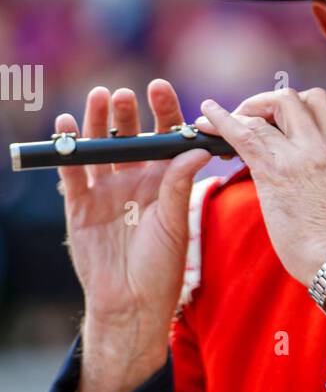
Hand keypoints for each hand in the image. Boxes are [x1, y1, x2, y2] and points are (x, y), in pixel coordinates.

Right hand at [56, 79, 211, 341]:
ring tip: (99, 98)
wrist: (130, 303)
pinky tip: (65, 125)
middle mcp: (135, 180)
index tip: (160, 88)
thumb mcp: (174, 223)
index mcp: (164, 181)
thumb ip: (179, 185)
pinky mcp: (80, 205)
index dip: (163, 112)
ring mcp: (106, 191)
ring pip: (100, 148)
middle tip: (126, 94)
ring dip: (98, 122)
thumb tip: (195, 149)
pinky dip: (67, 149)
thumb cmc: (161, 267)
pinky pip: (72, 172)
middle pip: (130, 136)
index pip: (164, 137)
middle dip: (127, 112)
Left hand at [195, 87, 325, 289]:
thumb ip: (316, 166)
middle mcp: (319, 145)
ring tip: (220, 125)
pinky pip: (243, 133)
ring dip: (239, 113)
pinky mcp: (274, 172)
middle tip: (247, 122)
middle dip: (263, 102)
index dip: (291, 103)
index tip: (272, 119)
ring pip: (265, 110)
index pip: (318, 102)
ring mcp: (298, 156)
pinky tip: (206, 116)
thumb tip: (295, 164)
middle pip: (290, 97)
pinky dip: (220, 120)